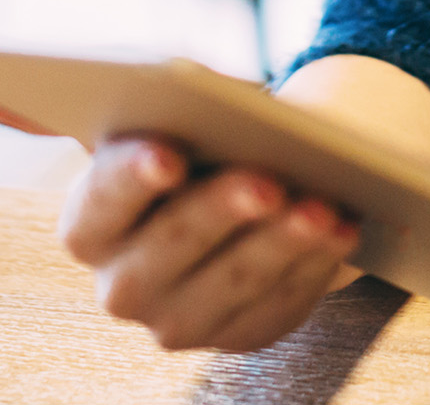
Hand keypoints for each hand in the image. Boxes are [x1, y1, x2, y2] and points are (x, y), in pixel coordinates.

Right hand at [57, 136, 363, 350]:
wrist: (224, 200)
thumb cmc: (190, 146)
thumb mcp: (168, 122)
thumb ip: (168, 106)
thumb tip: (211, 92)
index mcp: (88, 227)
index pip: (101, 204)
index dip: (132, 178)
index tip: (169, 156)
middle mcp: (122, 286)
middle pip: (171, 247)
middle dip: (222, 211)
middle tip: (267, 181)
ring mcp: (180, 321)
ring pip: (235, 281)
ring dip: (282, 242)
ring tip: (322, 206)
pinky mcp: (239, 336)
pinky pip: (279, 303)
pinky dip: (314, 263)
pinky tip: (341, 230)